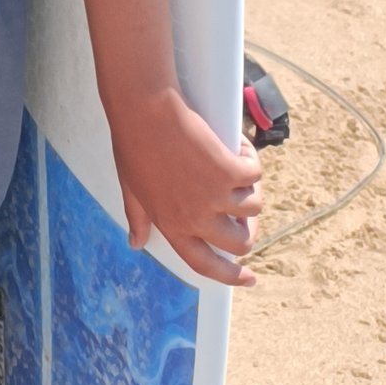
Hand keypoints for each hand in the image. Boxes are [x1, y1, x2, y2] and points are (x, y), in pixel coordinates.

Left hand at [107, 86, 261, 283]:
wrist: (143, 107)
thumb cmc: (133, 141)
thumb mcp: (131, 186)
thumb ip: (137, 217)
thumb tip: (136, 243)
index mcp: (171, 225)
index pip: (203, 264)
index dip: (229, 276)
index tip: (249, 278)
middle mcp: (195, 218)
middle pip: (240, 242)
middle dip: (249, 227)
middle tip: (245, 204)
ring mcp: (214, 196)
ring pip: (253, 205)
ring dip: (249, 185)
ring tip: (234, 162)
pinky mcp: (229, 171)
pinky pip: (254, 173)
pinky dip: (250, 157)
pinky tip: (237, 143)